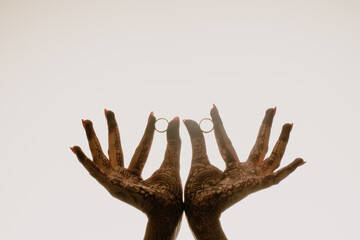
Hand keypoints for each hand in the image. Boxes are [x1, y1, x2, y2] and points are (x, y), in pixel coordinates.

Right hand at [71, 111, 182, 239]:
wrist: (165, 210)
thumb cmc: (170, 193)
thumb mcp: (171, 161)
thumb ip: (172, 141)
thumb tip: (174, 118)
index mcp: (137, 174)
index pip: (141, 148)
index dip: (147, 131)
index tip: (152, 113)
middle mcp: (123, 176)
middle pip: (115, 147)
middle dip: (110, 128)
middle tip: (106, 109)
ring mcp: (115, 181)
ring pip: (100, 154)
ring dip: (92, 137)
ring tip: (85, 119)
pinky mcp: (109, 184)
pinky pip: (93, 171)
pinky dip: (83, 159)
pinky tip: (74, 147)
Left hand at [183, 106, 304, 239]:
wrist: (201, 210)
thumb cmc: (198, 192)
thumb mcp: (198, 159)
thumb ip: (197, 139)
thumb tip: (187, 118)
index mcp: (230, 167)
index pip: (225, 140)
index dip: (218, 124)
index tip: (213, 107)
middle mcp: (244, 171)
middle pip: (259, 144)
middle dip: (266, 126)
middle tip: (273, 107)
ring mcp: (253, 178)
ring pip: (273, 157)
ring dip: (282, 141)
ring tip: (289, 123)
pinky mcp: (257, 185)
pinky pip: (277, 177)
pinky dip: (290, 170)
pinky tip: (301, 159)